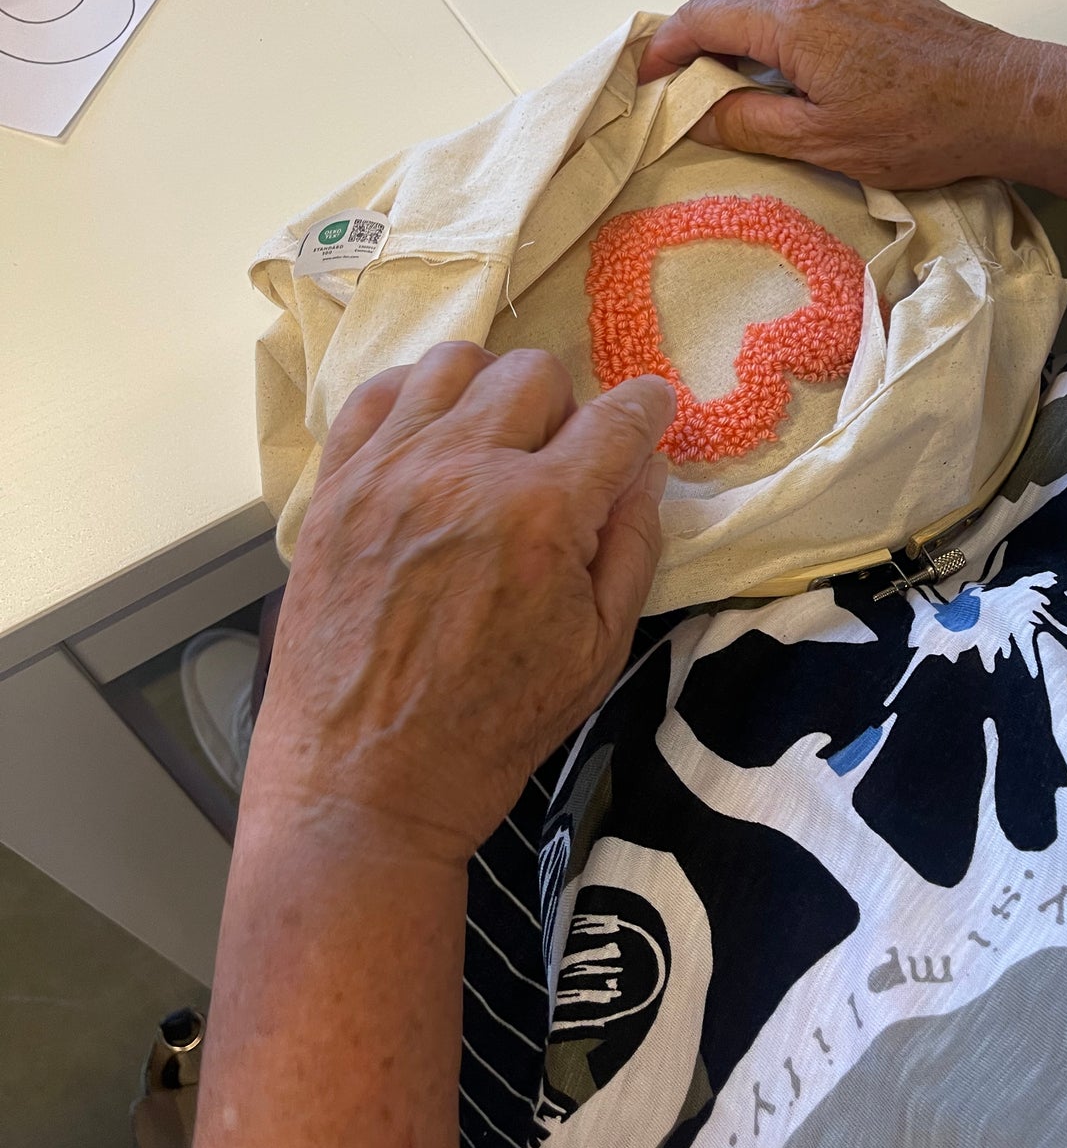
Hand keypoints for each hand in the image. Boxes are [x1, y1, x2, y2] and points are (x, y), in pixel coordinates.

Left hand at [243, 345, 674, 865]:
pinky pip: (377, 396)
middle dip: (566, 408)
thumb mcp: (598, 651)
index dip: (646, 409)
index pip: (615, 420)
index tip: (652, 410)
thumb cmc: (492, 728)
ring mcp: (387, 472)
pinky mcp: (333, 488)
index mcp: (541, 514)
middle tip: (561, 461)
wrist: (362, 783)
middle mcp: (461, 471)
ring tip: (492, 444)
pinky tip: (429, 442)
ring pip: (454, 364)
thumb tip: (645, 467)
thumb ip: (633, 545)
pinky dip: (413, 400)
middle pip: (534, 374)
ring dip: (490, 392)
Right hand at [638, 0, 1043, 189]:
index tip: (648, 79)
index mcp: (791, 21)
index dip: (664, 49)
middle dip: (694, 23)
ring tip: (739, 59)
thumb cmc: (918, 127)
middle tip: (690, 72)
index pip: (700, 18)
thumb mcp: (822, 143)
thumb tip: (695, 116)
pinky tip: (794, 46)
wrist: (1000, 97)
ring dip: (736, 6)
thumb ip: (749, 124)